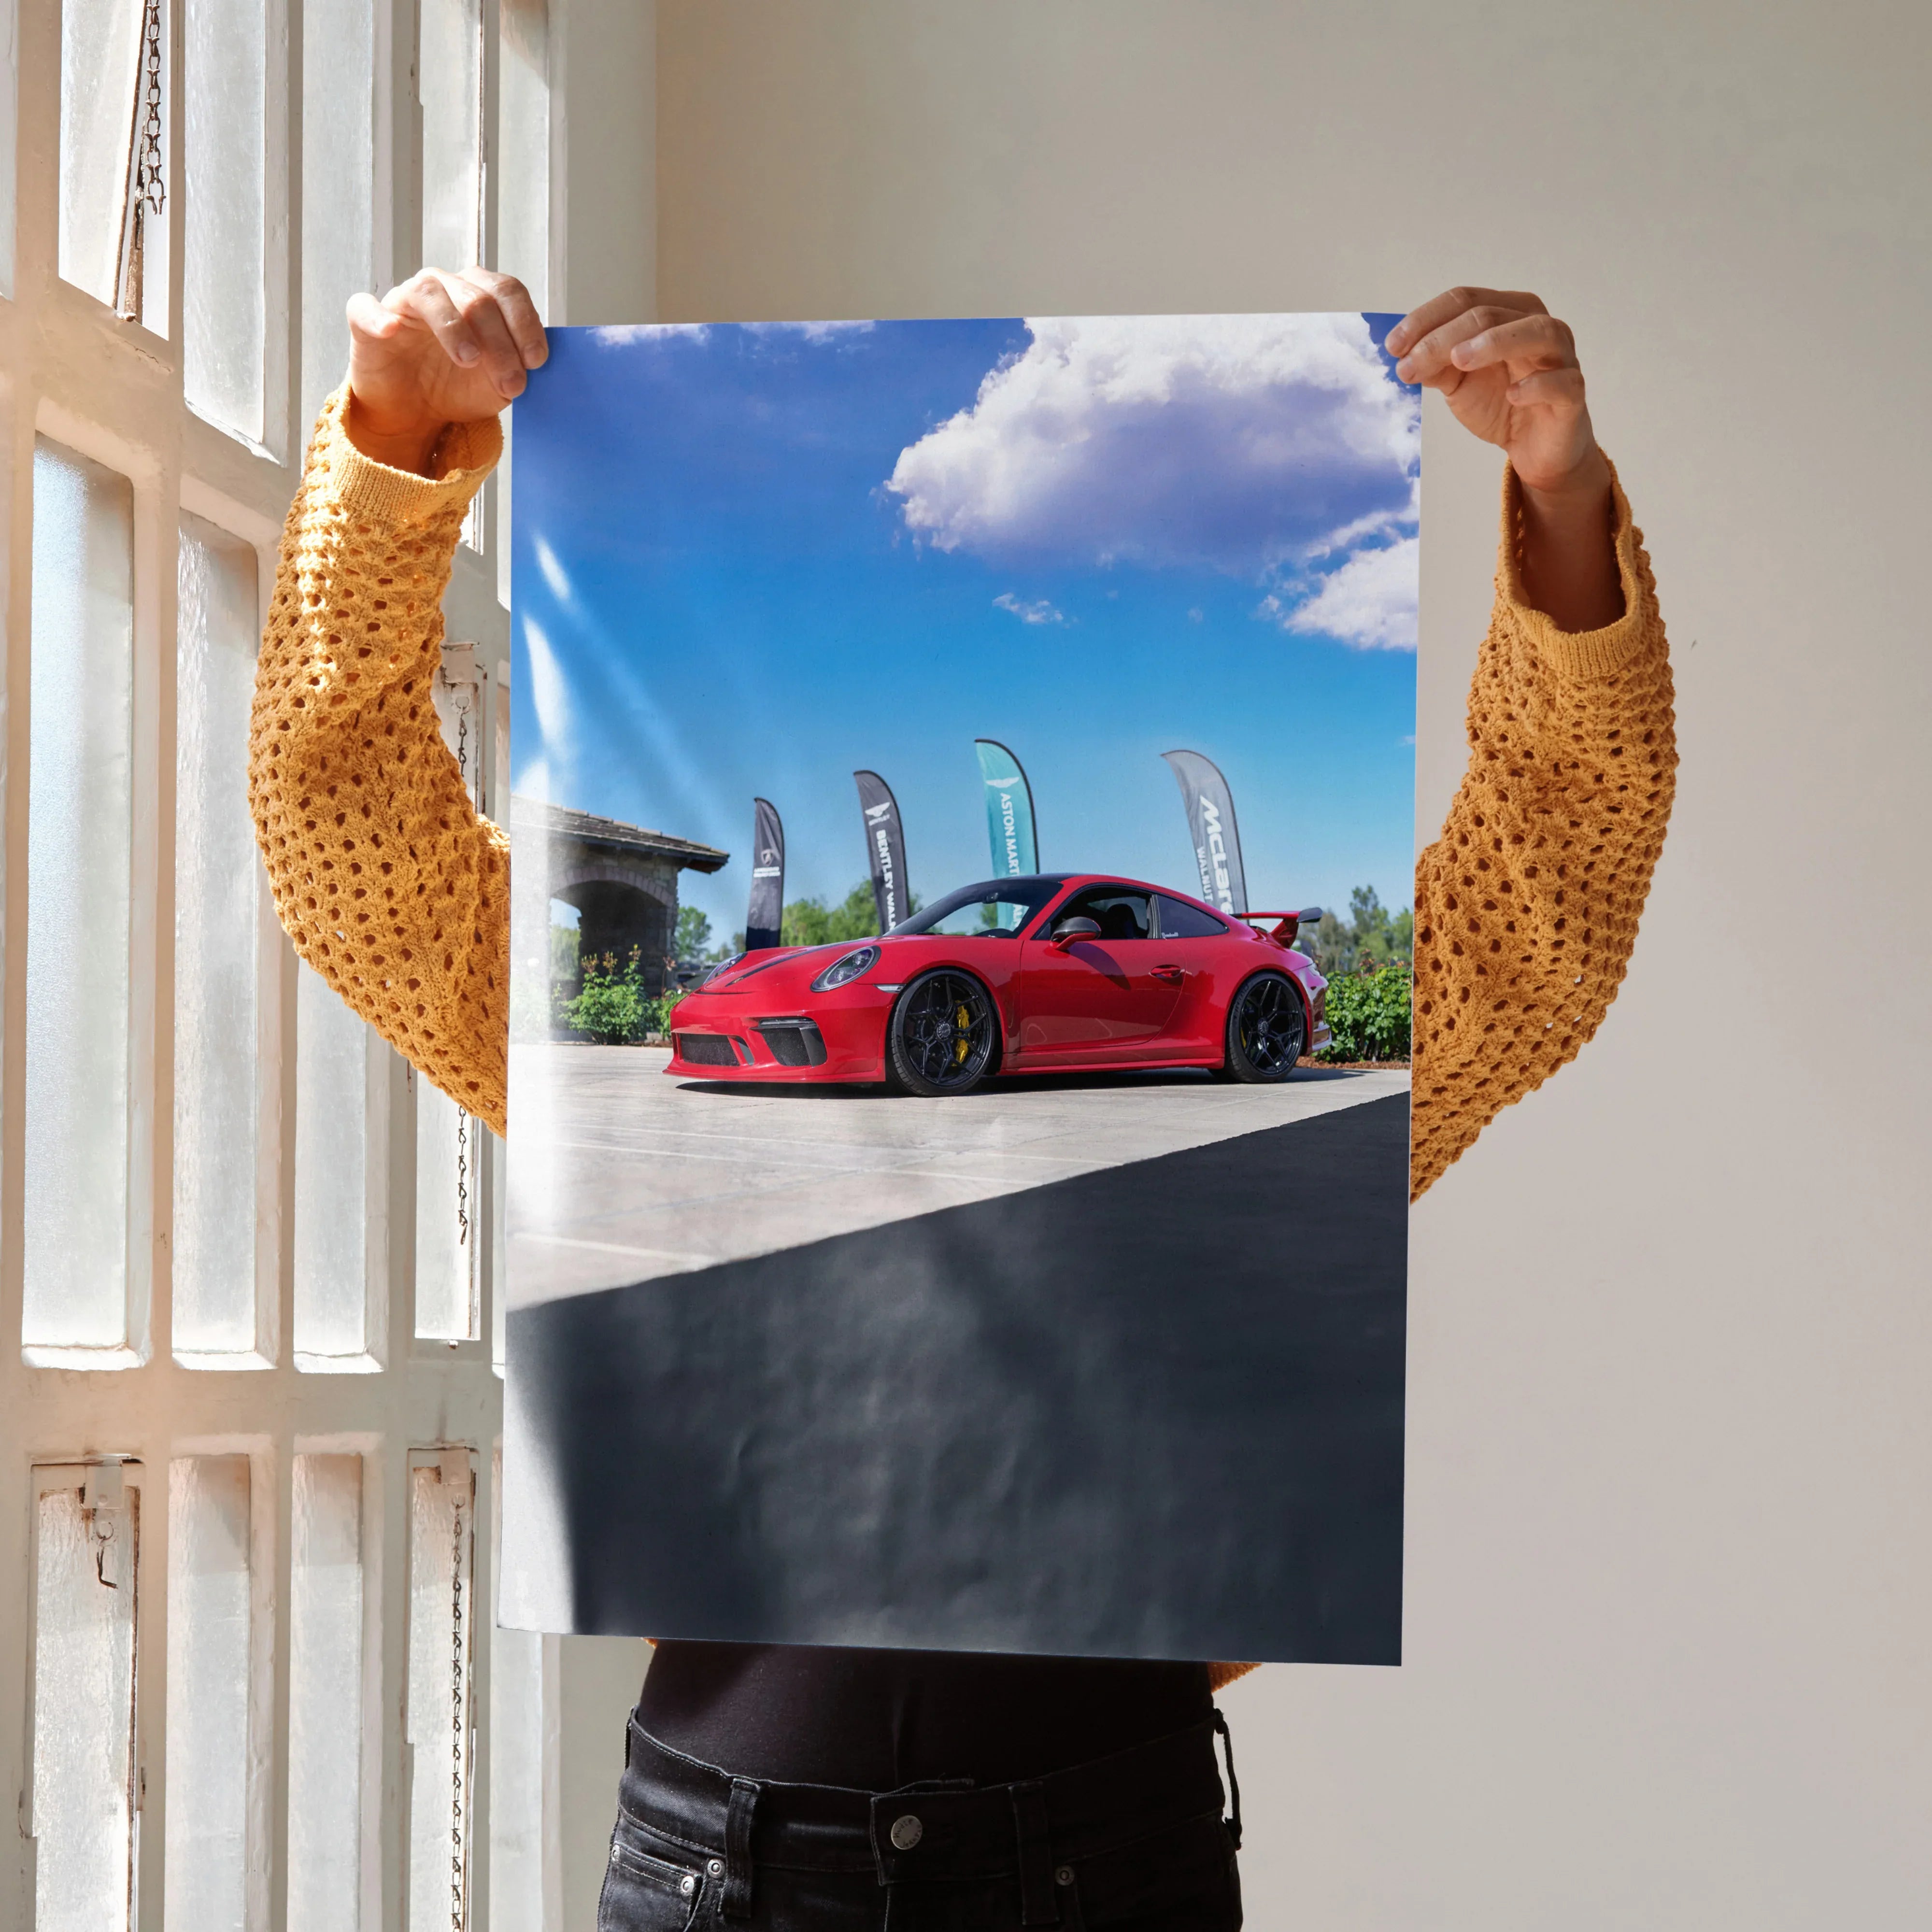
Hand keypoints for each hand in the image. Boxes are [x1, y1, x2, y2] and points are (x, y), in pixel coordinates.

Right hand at [344, 267, 546, 473]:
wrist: (415, 412)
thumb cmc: (457, 387)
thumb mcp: (497, 384)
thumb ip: (517, 368)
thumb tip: (532, 363)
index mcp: (479, 295)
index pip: (507, 291)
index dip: (525, 323)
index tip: (536, 361)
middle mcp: (443, 288)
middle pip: (477, 297)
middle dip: (500, 342)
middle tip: (511, 382)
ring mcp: (404, 301)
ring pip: (430, 293)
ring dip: (454, 327)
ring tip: (469, 360)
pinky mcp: (366, 320)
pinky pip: (366, 308)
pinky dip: (378, 317)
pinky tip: (391, 331)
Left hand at [1387, 287, 1620, 628]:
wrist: (1534, 448)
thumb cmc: (1500, 403)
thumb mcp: (1458, 382)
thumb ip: (1435, 364)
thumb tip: (1404, 354)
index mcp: (1508, 313)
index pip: (1465, 300)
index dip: (1426, 319)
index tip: (1392, 346)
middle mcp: (1537, 325)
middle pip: (1490, 314)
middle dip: (1444, 338)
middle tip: (1410, 364)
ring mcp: (1560, 357)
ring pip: (1535, 332)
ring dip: (1494, 342)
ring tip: (1459, 360)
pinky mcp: (1572, 393)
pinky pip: (1561, 382)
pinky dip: (1537, 385)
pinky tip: (1512, 394)